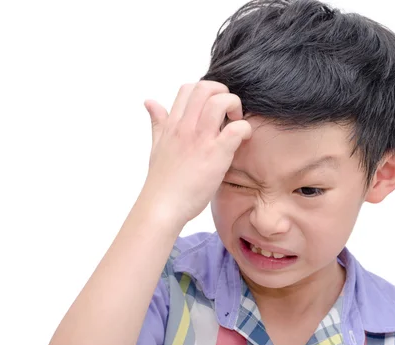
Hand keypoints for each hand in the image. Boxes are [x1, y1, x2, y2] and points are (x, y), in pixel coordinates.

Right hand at [139, 81, 251, 226]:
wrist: (162, 207)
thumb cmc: (162, 181)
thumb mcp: (157, 146)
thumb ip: (158, 122)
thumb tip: (149, 101)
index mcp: (173, 124)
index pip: (188, 88)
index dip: (206, 91)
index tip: (213, 109)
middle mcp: (185, 127)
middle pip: (205, 87)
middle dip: (223, 93)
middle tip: (229, 112)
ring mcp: (200, 139)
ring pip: (220, 101)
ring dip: (234, 106)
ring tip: (236, 122)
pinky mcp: (216, 154)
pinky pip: (236, 129)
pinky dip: (245, 129)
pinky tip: (243, 139)